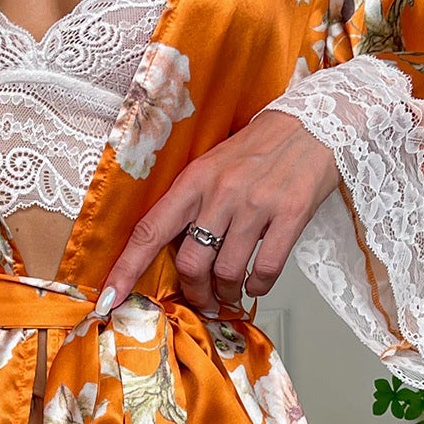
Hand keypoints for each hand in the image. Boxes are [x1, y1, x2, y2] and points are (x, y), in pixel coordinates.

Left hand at [96, 108, 339, 314]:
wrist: (314, 123)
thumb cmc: (259, 149)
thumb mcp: (214, 166)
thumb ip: (193, 205)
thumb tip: (176, 253)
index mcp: (194, 180)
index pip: (149, 230)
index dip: (126, 269)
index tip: (109, 298)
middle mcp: (221, 192)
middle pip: (191, 263)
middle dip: (194, 291)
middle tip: (203, 300)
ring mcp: (257, 205)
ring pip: (227, 271)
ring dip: (226, 293)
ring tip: (230, 294)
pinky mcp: (291, 215)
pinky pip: (266, 269)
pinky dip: (257, 287)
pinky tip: (256, 284)